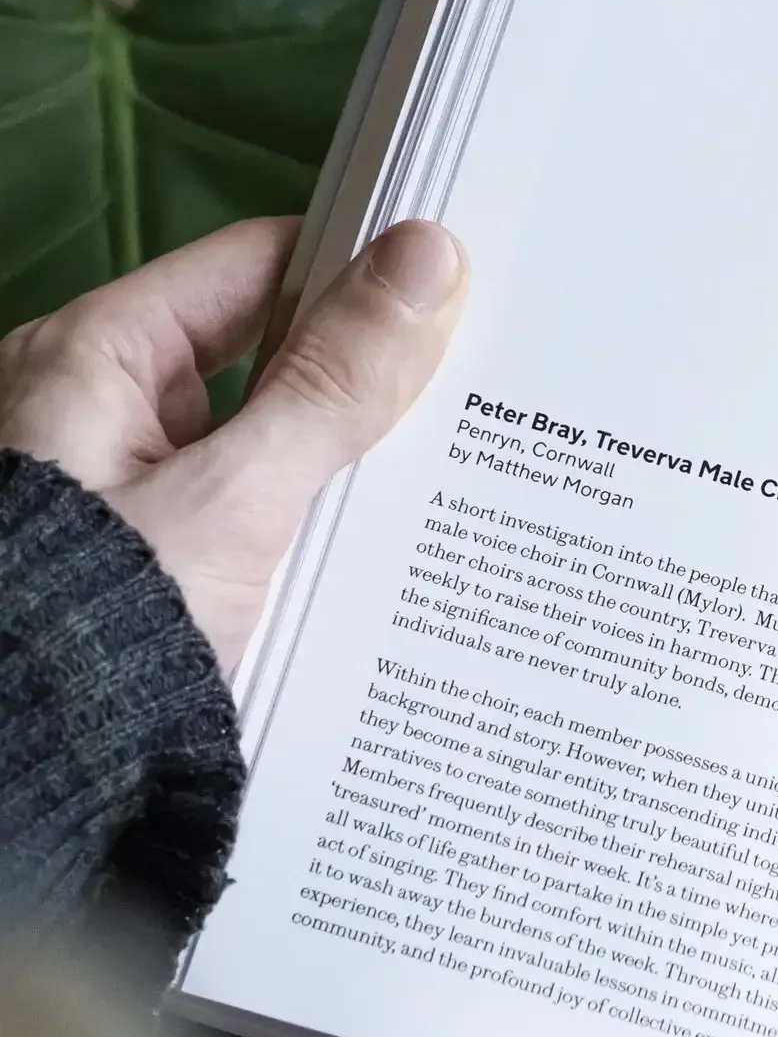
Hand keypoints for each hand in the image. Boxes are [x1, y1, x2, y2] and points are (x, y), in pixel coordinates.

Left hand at [0, 217, 468, 675]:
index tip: (456, 282)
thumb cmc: (101, 628)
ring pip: (265, 438)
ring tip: (452, 466)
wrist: (37, 778)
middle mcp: (93, 412)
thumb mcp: (238, 497)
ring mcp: (123, 491)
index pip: (251, 266)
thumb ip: (334, 382)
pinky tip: (387, 544)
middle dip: (364, 370)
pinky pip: (253, 509)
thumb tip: (423, 259)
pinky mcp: (153, 561)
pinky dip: (315, 518)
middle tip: (475, 380)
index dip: (353, 266)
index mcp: (87, 360)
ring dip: (346, 454)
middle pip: (262, 353)